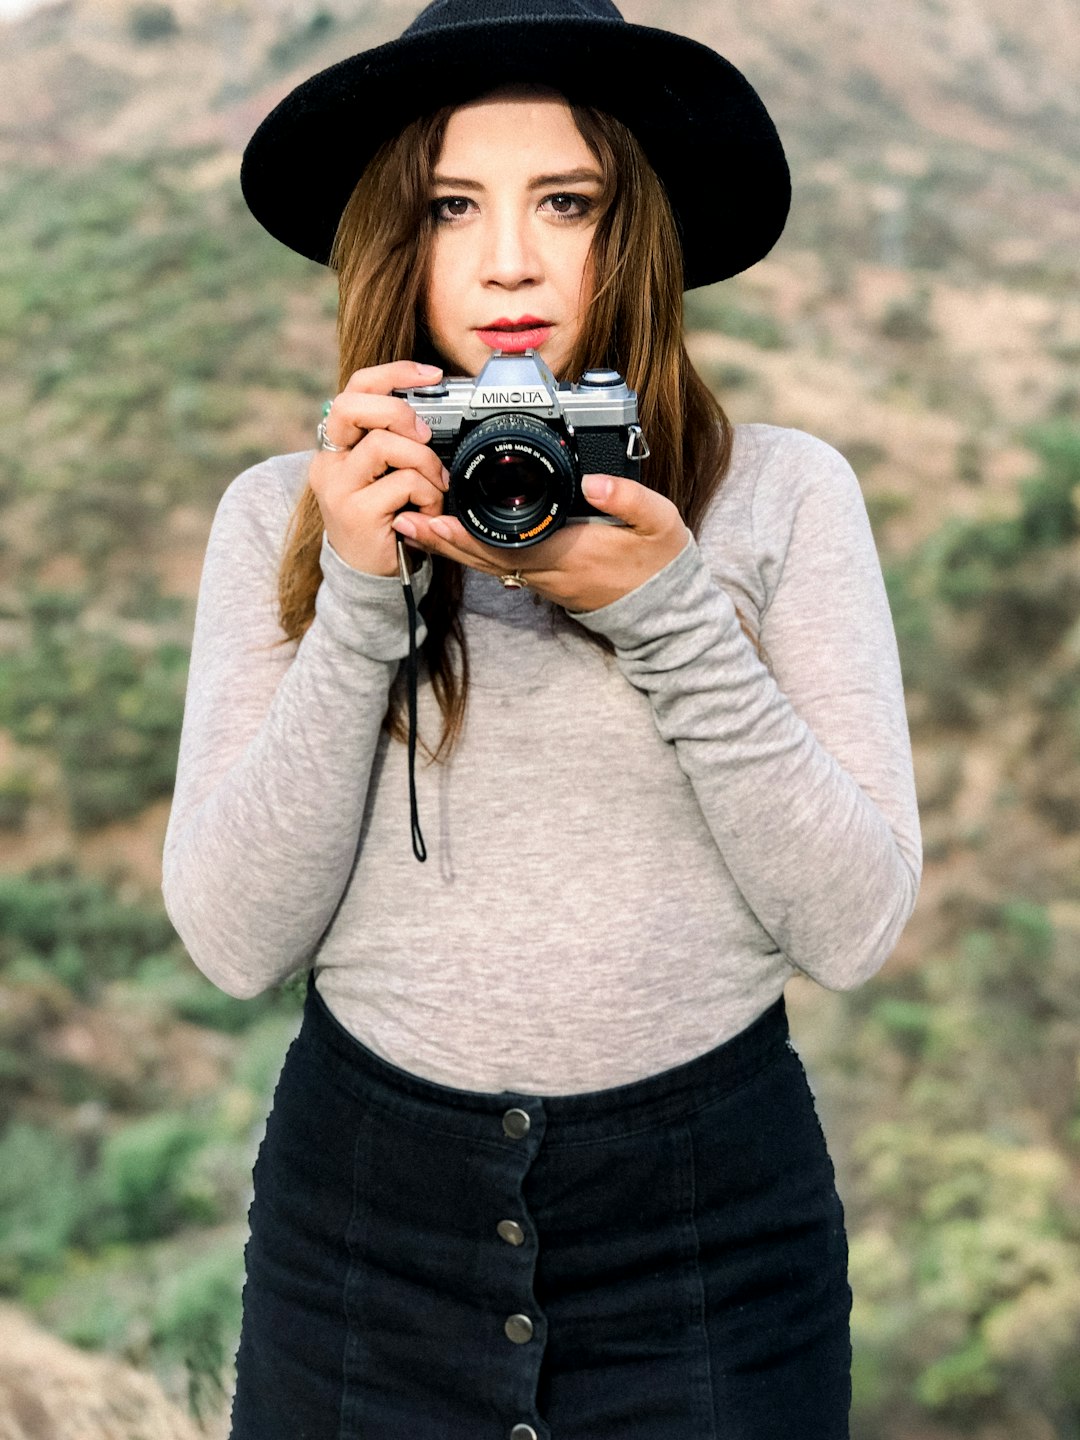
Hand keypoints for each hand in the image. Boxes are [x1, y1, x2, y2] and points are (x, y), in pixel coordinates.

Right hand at [309, 360, 449, 576]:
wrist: (371, 577)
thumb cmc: (387, 520)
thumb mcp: (390, 475)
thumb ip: (398, 442)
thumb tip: (437, 408)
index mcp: (338, 445)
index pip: (355, 389)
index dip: (393, 373)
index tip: (431, 374)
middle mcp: (329, 462)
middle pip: (354, 405)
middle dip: (400, 412)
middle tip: (426, 436)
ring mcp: (338, 487)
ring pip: (385, 444)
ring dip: (425, 462)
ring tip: (435, 487)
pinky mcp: (355, 512)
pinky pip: (404, 483)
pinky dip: (429, 495)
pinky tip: (428, 511)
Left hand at [391, 473, 689, 611]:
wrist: (664, 607)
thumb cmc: (658, 562)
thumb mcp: (659, 524)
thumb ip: (629, 500)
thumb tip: (596, 481)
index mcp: (568, 554)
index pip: (507, 544)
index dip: (467, 534)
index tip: (435, 517)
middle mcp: (546, 571)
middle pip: (481, 556)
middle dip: (440, 539)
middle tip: (401, 518)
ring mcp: (542, 577)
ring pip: (484, 562)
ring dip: (447, 545)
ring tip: (411, 524)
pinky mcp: (543, 577)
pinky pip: (497, 564)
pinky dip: (469, 550)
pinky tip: (448, 536)